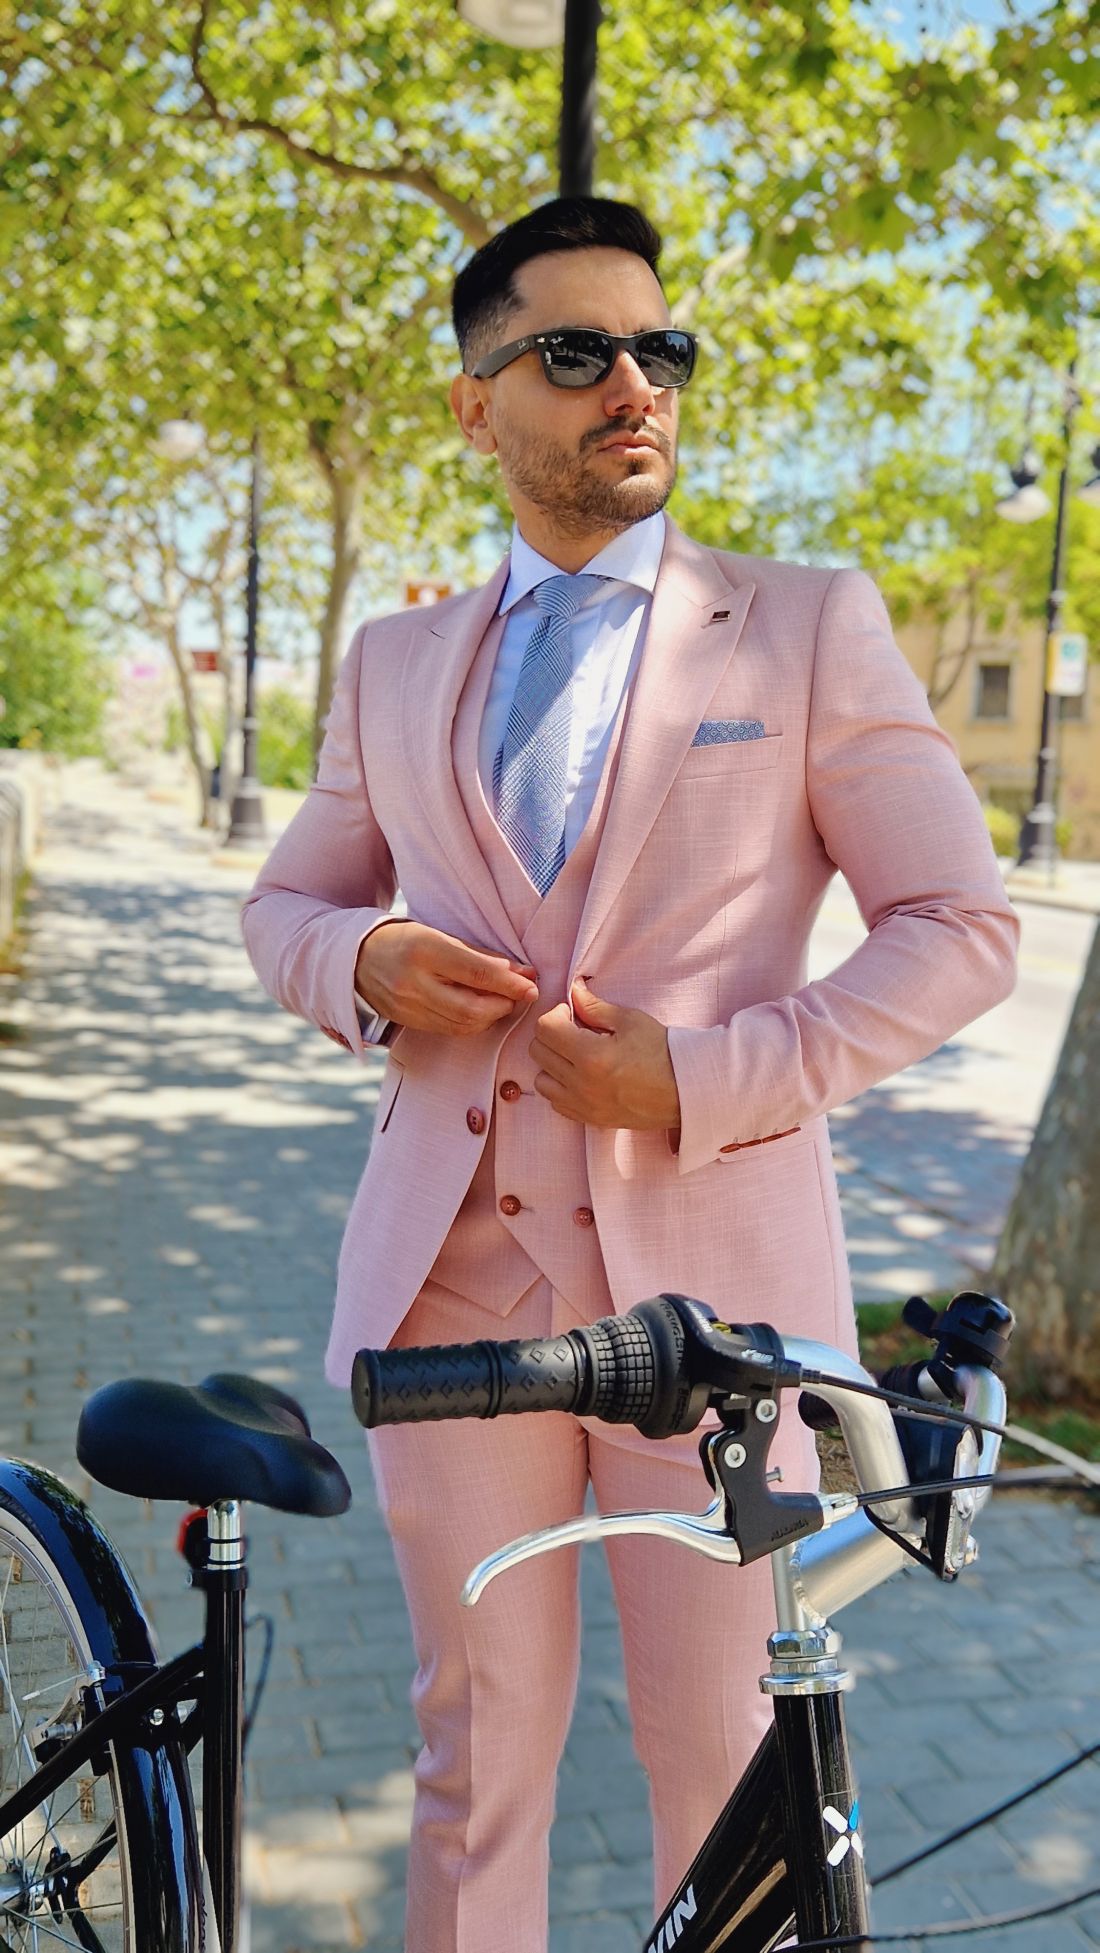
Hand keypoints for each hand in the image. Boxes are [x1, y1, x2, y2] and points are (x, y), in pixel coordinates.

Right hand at [355, 920, 537, 1035]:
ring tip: (500, 1002)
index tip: (532, 985)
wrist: (355, 959)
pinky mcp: (407, 1023)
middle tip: (517, 995)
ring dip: (490, 1017)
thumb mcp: (440, 935)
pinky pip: (449, 1030)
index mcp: (424, 950)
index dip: (509, 983)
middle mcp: (413, 982)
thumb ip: (480, 955)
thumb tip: (522, 972)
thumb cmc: (404, 940)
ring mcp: (408, 1007)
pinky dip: (471, 1024)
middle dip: (502, 1005)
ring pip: (462, 1024)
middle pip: (471, 1008)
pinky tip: (479, 1012)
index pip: (476, 973)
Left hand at [528, 977, 680, 1132]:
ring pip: (541, 1080)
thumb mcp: (630, 1021)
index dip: (555, 1015)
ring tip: (576, 1056)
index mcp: (591, 1056)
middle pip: (538, 1052)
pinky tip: (581, 1077)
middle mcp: (581, 1084)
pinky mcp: (589, 1119)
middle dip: (551, 1035)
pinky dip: (561, 1087)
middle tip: (574, 1031)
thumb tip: (574, 990)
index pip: (545, 1029)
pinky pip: (556, 1102)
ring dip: (552, 1064)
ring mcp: (583, 1105)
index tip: (572, 1014)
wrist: (685, 1091)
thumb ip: (595, 1007)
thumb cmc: (663, 1052)